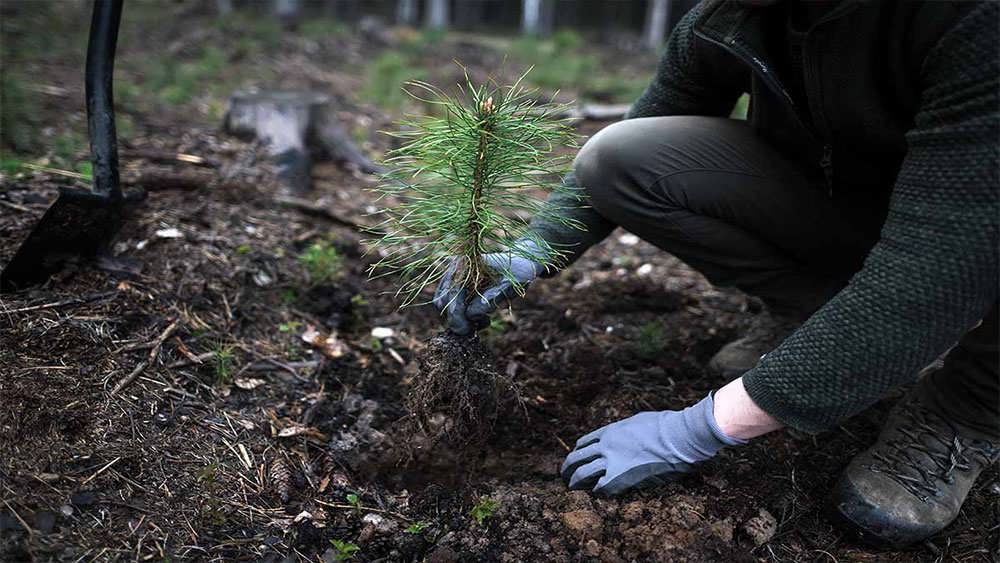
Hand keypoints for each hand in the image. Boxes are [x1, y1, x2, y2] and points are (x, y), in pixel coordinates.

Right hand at [432, 240, 546, 335]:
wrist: (518, 265)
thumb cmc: (517, 274)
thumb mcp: (510, 286)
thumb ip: (492, 298)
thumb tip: (471, 313)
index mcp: (468, 264)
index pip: (452, 292)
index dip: (456, 315)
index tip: (467, 330)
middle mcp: (455, 267)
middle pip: (443, 301)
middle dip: (458, 319)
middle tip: (478, 327)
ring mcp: (452, 276)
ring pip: (443, 305)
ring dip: (460, 318)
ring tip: (483, 320)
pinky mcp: (453, 285)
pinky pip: (448, 305)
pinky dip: (461, 316)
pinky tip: (479, 318)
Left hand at [559, 393, 746, 495]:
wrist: (677, 436)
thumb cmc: (665, 426)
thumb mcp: (638, 421)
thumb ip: (626, 429)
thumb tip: (627, 434)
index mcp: (610, 431)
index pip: (584, 442)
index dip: (577, 452)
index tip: (575, 458)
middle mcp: (606, 445)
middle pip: (578, 457)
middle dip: (568, 468)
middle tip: (564, 475)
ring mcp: (612, 461)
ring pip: (583, 473)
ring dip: (575, 482)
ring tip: (571, 488)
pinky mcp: (622, 477)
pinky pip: (601, 487)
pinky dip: (596, 492)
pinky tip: (595, 494)